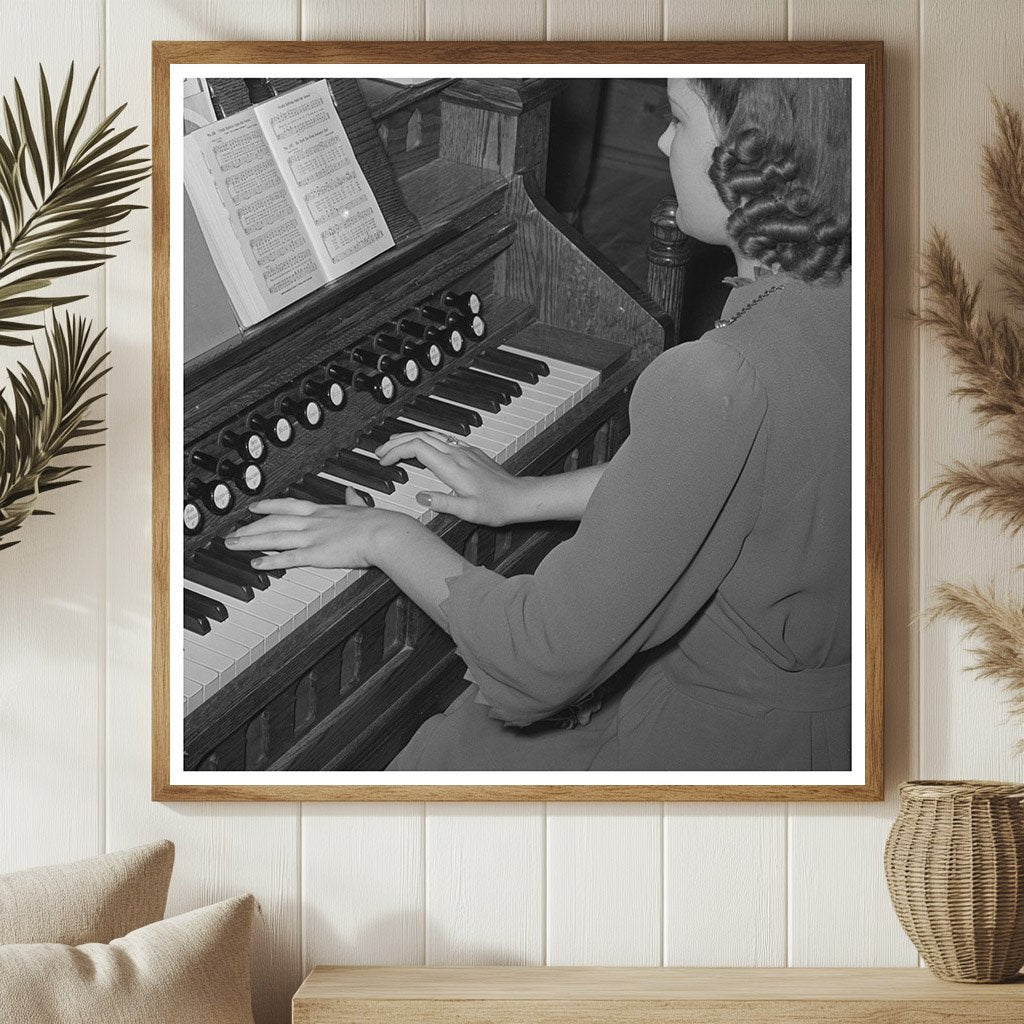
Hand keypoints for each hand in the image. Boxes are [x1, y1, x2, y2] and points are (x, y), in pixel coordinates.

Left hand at [223, 493, 402, 569]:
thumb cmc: (378, 522)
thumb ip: (353, 501)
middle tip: (233, 532)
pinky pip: (288, 558)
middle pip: (274, 522)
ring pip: (274, 538)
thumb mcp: (361, 507)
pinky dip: (270, 561)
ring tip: (232, 545)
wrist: (384, 532)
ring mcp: (313, 537)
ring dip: (250, 541)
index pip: (288, 506)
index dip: (268, 506)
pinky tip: (256, 563)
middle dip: (250, 527)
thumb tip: (351, 493)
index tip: (254, 507)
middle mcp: (313, 522)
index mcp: (323, 511)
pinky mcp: (316, 554)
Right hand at [375, 430, 527, 526]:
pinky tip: (421, 447)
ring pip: (431, 435)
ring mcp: (464, 451)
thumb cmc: (497, 506)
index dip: (396, 451)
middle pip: (420, 436)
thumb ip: (443, 503)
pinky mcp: (470, 453)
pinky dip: (425, 440)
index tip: (384, 461)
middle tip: (380, 452)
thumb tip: (420, 497)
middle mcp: (457, 454)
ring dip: (409, 438)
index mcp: (452, 467)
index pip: (417, 448)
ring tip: (393, 446)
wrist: (520, 497)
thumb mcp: (468, 511)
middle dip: (396, 441)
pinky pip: (442, 440)